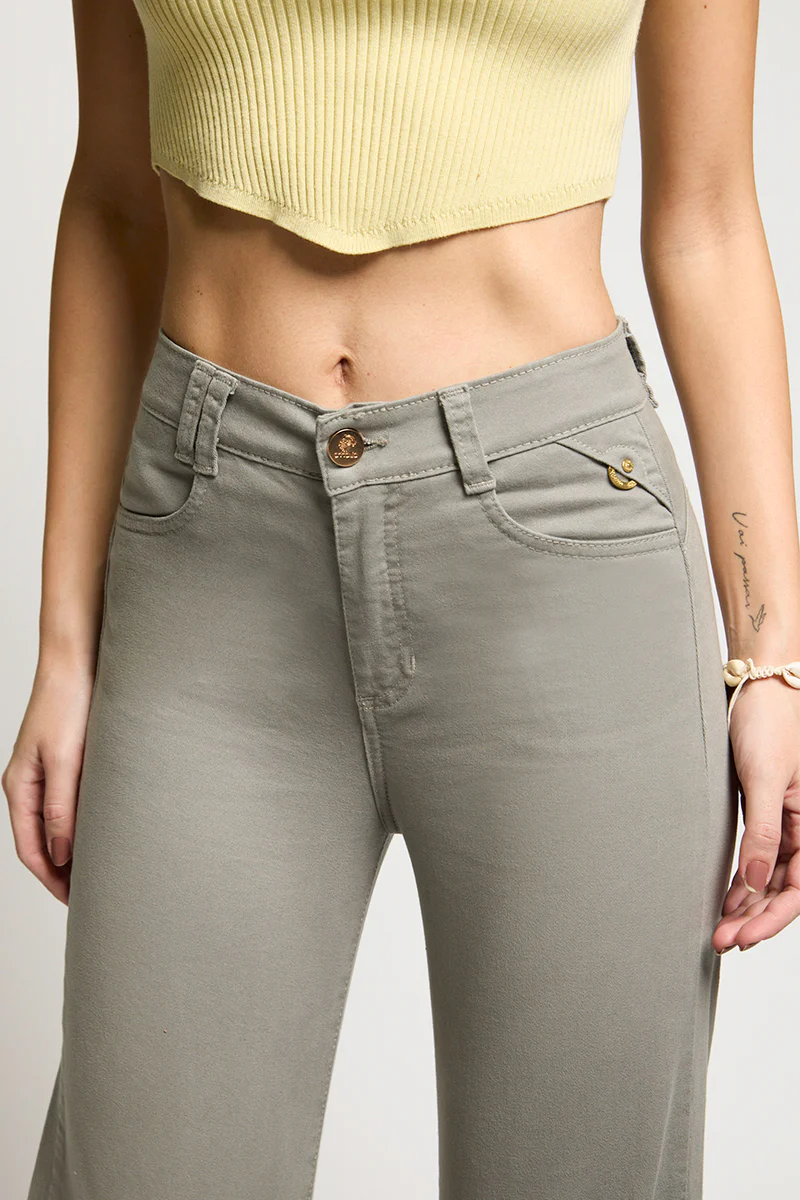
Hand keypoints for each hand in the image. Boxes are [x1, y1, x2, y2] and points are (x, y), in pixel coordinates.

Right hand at [2, 657, 94, 904]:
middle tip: (94, 897)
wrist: (80, 661)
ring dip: (75, 849)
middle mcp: (30, 784)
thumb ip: (62, 807)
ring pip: (57, 824)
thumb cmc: (69, 703)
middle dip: (64, 872)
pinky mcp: (69, 761)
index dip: (53, 880)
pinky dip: (83, 825)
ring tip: (102, 871)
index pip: (31, 849)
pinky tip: (106, 832)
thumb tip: (61, 853)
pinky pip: (71, 804)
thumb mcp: (67, 759)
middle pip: (42, 842)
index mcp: (20, 787)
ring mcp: (48, 772)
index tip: (77, 902)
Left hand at [713, 674, 799, 952]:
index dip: (773, 918)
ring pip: (773, 876)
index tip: (742, 937)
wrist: (760, 684)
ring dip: (749, 903)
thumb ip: (762, 832)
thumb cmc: (769, 721)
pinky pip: (762, 856)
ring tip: (719, 927)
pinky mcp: (767, 810)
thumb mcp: (763, 777)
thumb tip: (757, 883)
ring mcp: (788, 820)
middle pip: (787, 888)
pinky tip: (729, 898)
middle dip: (756, 918)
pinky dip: (746, 879)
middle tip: (720, 941)